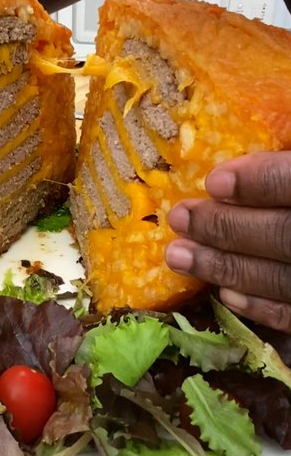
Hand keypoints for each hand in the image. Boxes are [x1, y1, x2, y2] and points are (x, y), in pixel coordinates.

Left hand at [165, 151, 290, 333]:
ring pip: (281, 279)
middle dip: (224, 228)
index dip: (258, 182)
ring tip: (176, 256)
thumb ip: (283, 158)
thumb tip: (234, 148)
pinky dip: (260, 307)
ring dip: (225, 268)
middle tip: (178, 218)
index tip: (213, 181)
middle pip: (282, 235)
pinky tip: (224, 294)